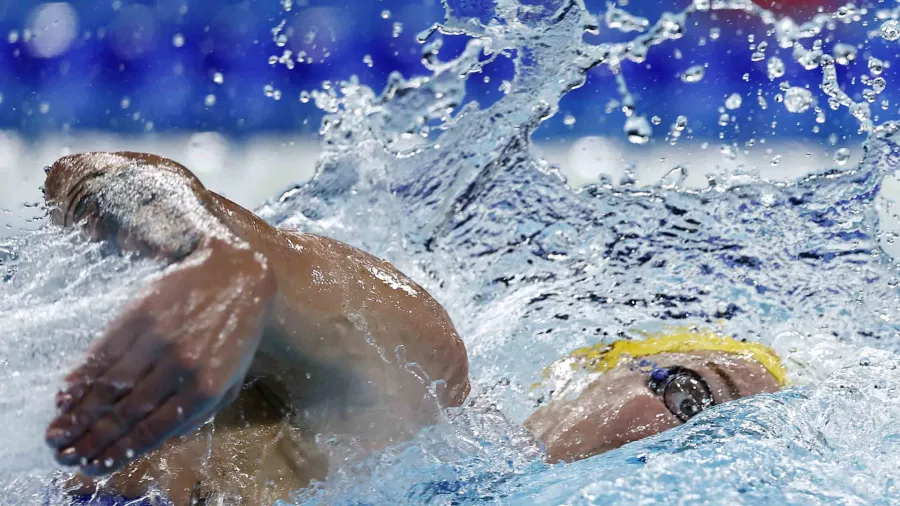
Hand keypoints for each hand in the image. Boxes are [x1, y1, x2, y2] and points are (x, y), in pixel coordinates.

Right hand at [45, 238, 274, 475]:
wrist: (236, 276)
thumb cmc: (234, 336)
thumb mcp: (229, 383)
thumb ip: (194, 415)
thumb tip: (147, 442)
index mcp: (206, 390)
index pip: (151, 430)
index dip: (116, 452)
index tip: (93, 466)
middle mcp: (181, 367)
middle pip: (124, 413)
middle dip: (90, 439)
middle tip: (65, 455)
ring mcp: (158, 340)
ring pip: (108, 386)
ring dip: (77, 414)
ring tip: (57, 433)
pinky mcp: (140, 315)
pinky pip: (103, 353)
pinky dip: (80, 377)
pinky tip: (65, 395)